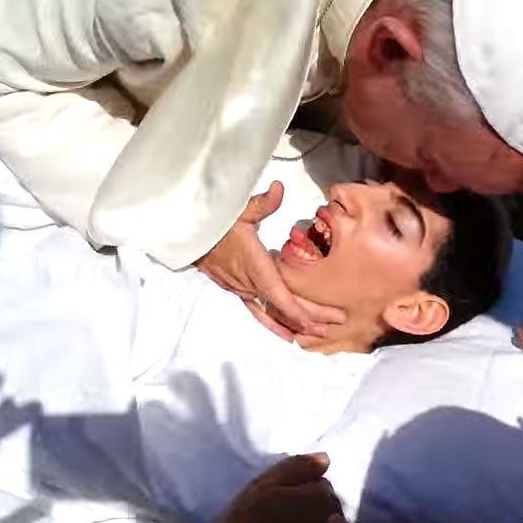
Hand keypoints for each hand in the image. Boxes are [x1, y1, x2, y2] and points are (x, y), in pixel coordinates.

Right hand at [196, 182, 345, 337]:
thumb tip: (280, 188)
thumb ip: (263, 203)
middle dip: (312, 319)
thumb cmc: (214, 222)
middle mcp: (250, 284)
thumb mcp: (239, 210)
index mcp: (255, 267)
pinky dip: (275, 324)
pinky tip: (288, 335)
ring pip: (273, 313)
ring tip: (318, 333)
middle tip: (337, 323)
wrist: (186, 234)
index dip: (305, 312)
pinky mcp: (236, 290)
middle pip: (285, 310)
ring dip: (297, 324)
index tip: (328, 318)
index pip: (283, 299)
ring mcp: (242, 290)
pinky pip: (259, 312)